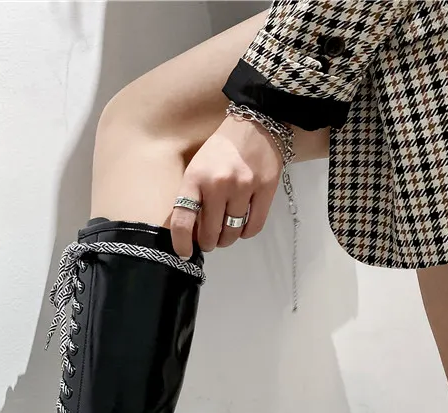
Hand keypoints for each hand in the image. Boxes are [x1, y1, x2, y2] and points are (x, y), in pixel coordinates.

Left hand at [170, 114, 284, 258]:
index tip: (183, 253)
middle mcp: (218, 184)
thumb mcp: (196, 169)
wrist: (256, 124)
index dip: (181, 243)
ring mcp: (244, 187)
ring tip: (224, 235)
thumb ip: (192, 197)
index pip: (183, 220)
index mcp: (195, 178)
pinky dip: (245, 233)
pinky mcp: (266, 189)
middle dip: (207, 243)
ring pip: (232, 232)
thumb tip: (190, 233)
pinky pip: (254, 226)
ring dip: (226, 240)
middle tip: (208, 242)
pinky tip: (241, 228)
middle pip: (210, 232)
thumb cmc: (220, 151)